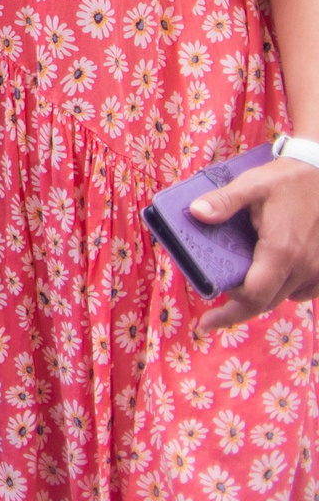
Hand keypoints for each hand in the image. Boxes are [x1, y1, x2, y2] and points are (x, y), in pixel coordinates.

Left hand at [190, 155, 318, 332]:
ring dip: (261, 298)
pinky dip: (284, 291)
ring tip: (237, 290)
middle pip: (267, 302)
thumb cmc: (288, 178)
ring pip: (284, 297)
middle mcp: (303, 266)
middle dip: (238, 310)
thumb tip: (195, 213)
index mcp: (280, 252)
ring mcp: (318, 268)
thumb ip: (222, 201)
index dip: (228, 312)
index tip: (205, 322)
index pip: (253, 297)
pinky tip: (269, 278)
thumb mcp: (251, 184)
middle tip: (213, 314)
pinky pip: (304, 291)